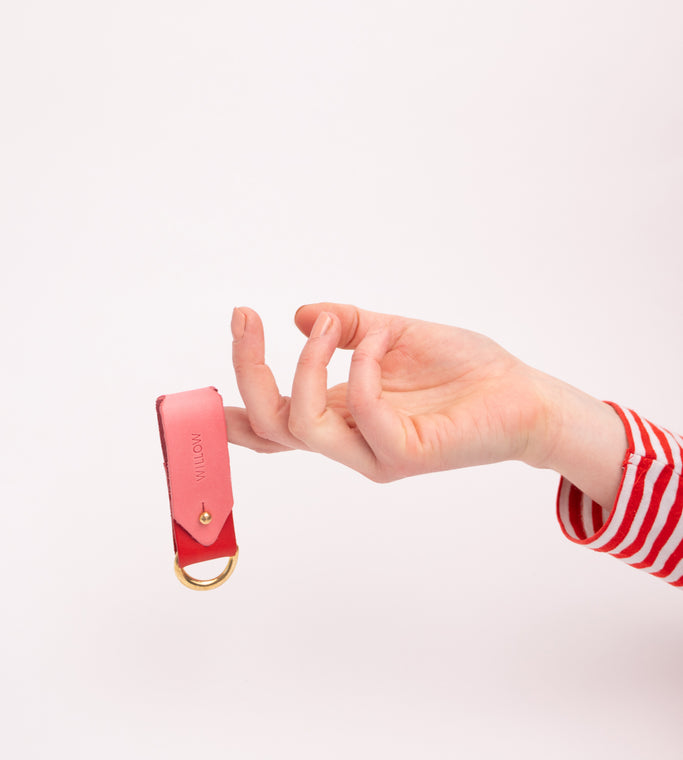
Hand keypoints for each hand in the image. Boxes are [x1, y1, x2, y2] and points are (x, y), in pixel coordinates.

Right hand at [224, 302, 554, 482]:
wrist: (520, 393)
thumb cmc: (461, 369)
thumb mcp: (391, 334)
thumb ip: (347, 326)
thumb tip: (300, 314)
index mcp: (340, 415)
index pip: (272, 426)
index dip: (229, 406)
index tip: (212, 362)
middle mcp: (349, 440)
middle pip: (268, 425)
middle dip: (247, 369)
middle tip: (245, 318)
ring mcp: (373, 452)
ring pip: (301, 425)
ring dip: (305, 364)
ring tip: (330, 325)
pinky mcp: (404, 454)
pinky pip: (362, 412)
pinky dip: (363, 366)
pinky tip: (383, 340)